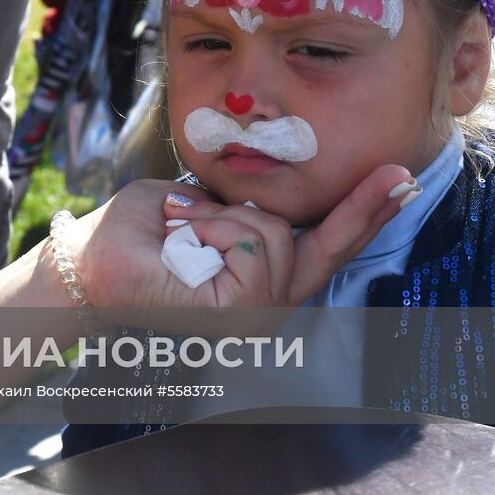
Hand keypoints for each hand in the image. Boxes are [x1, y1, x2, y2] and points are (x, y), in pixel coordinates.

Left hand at [74, 164, 415, 311]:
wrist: (91, 258)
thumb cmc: (137, 232)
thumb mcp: (202, 203)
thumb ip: (244, 206)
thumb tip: (273, 197)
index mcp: (262, 277)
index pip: (326, 246)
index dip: (365, 212)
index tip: (403, 178)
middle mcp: (268, 303)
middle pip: (318, 243)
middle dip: (304, 209)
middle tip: (322, 190)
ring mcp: (256, 315)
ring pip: (274, 235)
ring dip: (219, 217)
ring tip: (180, 230)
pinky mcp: (238, 314)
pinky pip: (251, 243)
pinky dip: (212, 227)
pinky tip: (183, 239)